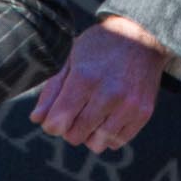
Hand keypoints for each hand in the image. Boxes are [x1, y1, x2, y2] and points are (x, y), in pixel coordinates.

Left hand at [30, 15, 169, 152]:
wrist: (142, 36)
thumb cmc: (100, 46)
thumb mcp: (72, 59)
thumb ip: (52, 90)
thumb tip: (36, 119)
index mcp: (85, 78)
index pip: (57, 123)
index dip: (51, 123)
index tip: (55, 115)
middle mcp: (108, 94)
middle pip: (75, 136)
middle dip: (70, 128)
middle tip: (76, 111)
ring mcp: (129, 105)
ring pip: (97, 144)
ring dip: (90, 133)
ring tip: (94, 113)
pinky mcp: (143, 113)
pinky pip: (117, 142)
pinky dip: (109, 134)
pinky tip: (110, 115)